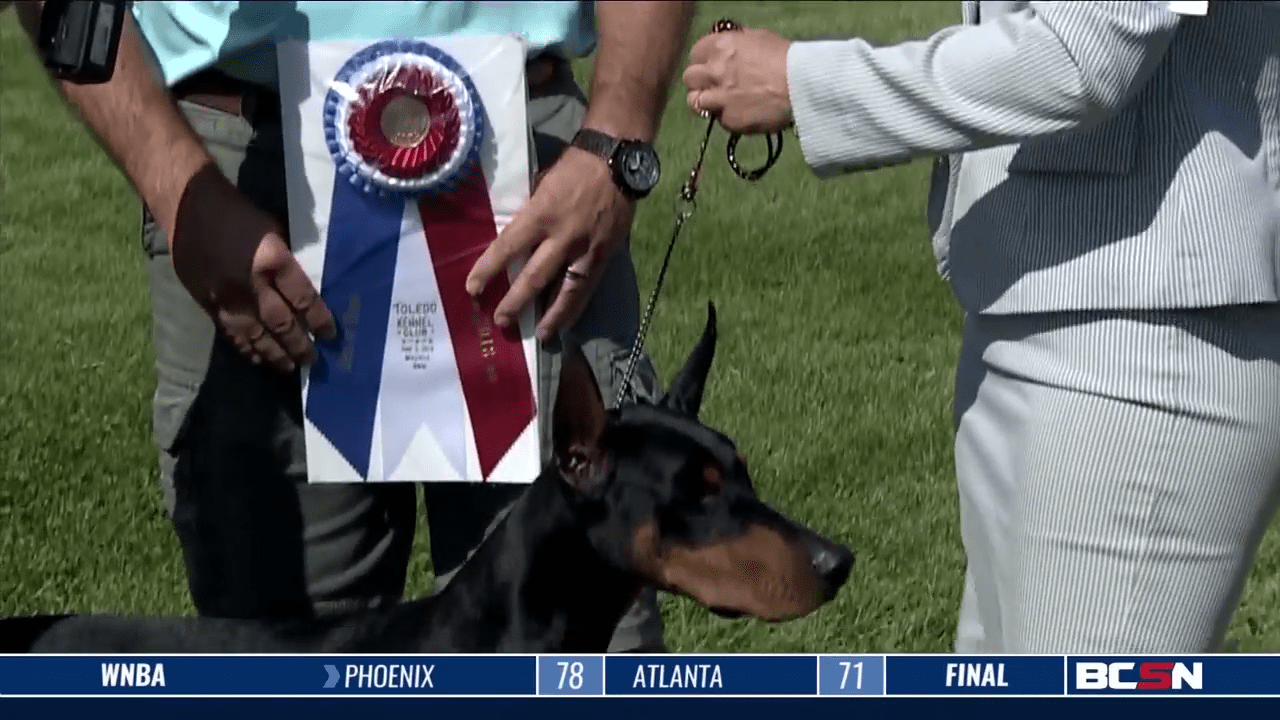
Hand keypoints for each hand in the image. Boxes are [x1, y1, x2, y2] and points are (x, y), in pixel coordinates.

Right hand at [169, 166, 336, 371]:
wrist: (187, 204)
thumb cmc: (236, 212)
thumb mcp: (273, 229)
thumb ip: (286, 261)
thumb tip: (301, 289)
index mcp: (273, 260)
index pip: (304, 299)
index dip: (319, 321)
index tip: (330, 336)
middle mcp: (251, 283)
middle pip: (282, 323)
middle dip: (299, 345)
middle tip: (312, 361)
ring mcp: (227, 296)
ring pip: (255, 335)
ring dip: (275, 354)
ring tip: (289, 367)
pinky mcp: (206, 302)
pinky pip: (231, 332)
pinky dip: (246, 348)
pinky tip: (258, 358)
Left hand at [465, 146, 634, 340]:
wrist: (616, 162)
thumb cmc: (573, 167)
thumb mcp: (541, 184)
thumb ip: (530, 213)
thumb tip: (517, 236)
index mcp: (541, 214)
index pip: (507, 247)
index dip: (488, 270)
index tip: (472, 289)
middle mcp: (562, 237)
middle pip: (534, 277)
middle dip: (515, 302)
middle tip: (501, 320)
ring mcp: (586, 249)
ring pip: (566, 291)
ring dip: (551, 315)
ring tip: (540, 334)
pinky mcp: (604, 255)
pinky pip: (587, 287)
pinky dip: (576, 306)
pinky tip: (566, 320)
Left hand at [683, 27, 793, 134]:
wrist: (803, 86)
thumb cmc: (787, 58)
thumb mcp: (759, 39)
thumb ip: (735, 44)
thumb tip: (726, 48)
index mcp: (721, 46)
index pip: (696, 53)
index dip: (702, 60)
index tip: (709, 66)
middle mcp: (715, 71)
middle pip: (690, 78)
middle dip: (699, 81)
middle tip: (712, 85)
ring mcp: (720, 98)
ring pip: (695, 102)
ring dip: (705, 102)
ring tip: (720, 103)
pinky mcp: (730, 120)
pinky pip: (719, 120)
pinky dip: (727, 118)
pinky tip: (742, 113)